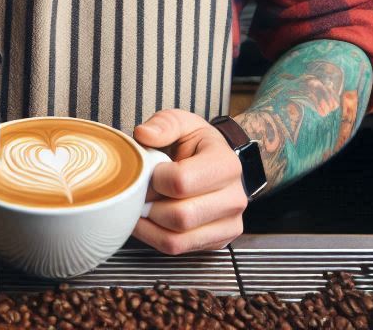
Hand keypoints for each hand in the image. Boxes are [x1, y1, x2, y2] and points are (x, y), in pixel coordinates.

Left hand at [132, 108, 247, 254]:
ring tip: (140, 206)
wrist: (219, 163)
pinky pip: (178, 250)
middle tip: (138, 191)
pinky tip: (148, 219)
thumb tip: (143, 135)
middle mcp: (234, 198)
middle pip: (180, 216)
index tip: (147, 171)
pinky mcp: (218, 242)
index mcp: (226, 164)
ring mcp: (229, 224)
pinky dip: (154, 237)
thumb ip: (164, 124)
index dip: (154, 179)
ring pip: (177, 240)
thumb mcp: (184, 123)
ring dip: (148, 225)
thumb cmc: (199, 144)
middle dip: (149, 205)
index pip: (181, 182)